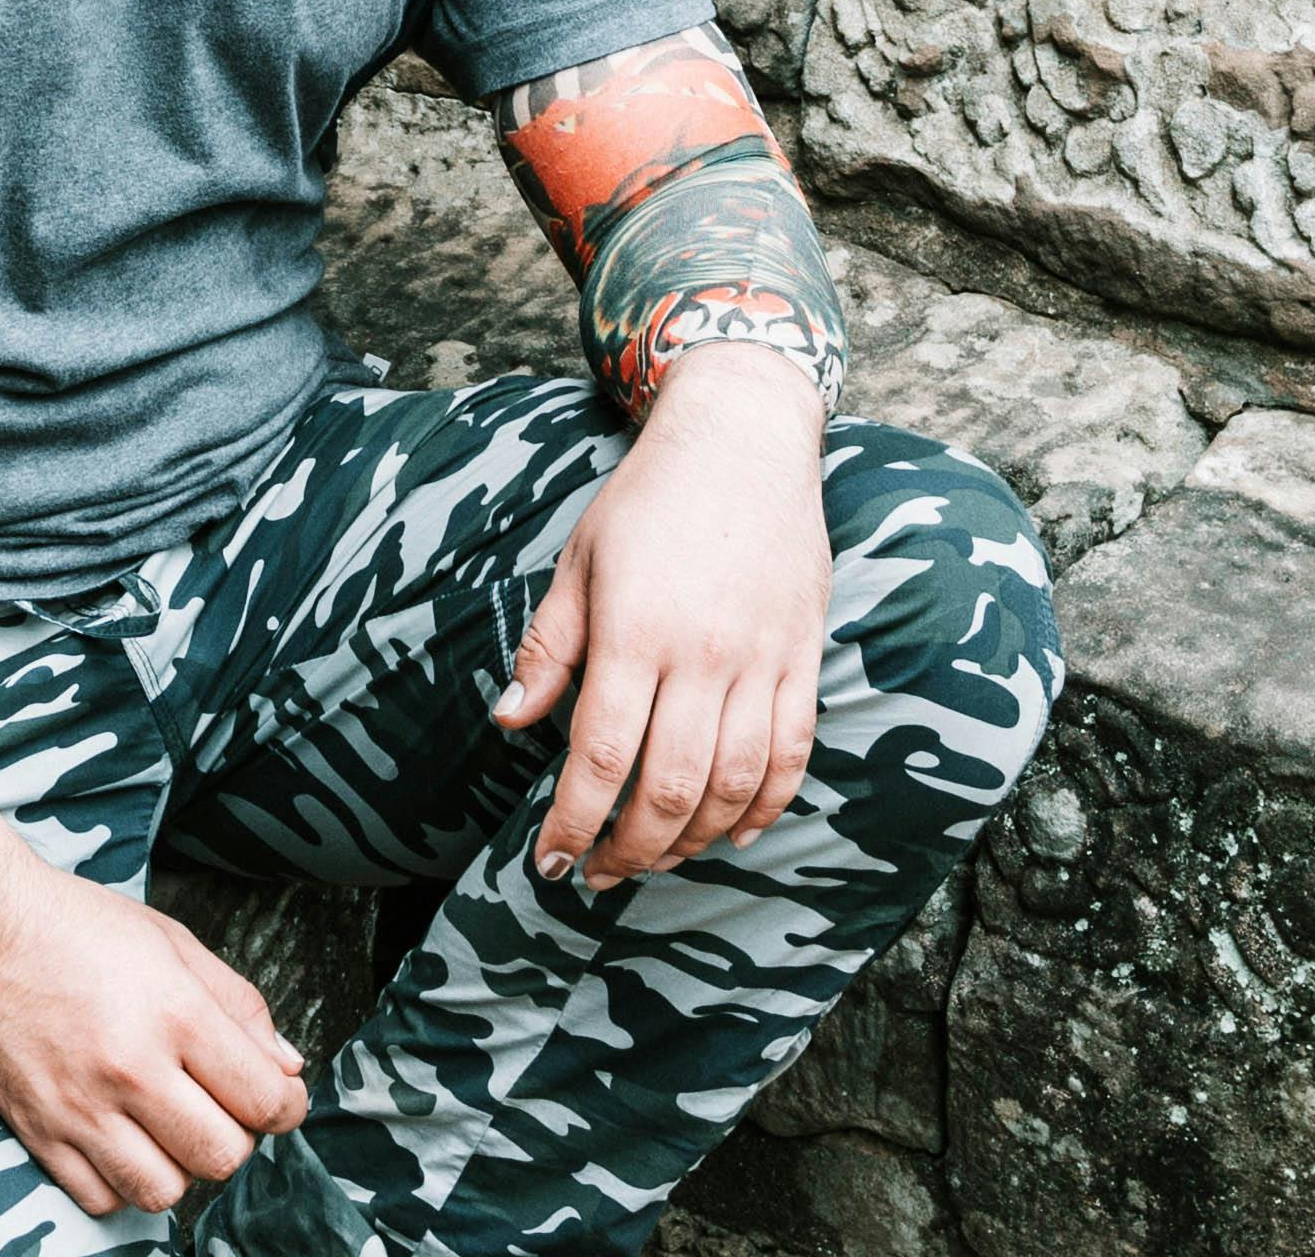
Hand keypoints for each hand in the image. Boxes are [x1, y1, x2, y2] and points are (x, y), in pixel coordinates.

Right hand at [0, 815, 310, 1216]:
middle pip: (222, 1156)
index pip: (264, 1099)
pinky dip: (119, 1181)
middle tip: (219, 1108)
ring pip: (164, 1191)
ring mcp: (78, 1105)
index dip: (286, 1105)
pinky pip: (100, 1198)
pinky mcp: (35, 1128)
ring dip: (178, 1166)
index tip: (278, 1097)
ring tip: (167, 1128)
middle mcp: (129, 1066)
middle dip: (235, 1137)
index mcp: (174, 1012)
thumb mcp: (171, 941)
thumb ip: (238, 1005)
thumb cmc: (76, 921)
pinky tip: (118, 1140)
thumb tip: (288, 1067)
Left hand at [494, 348, 834, 890]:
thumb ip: (549, 647)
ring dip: (693, 839)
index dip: (573, 823)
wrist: (743, 440)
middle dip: (629, 848)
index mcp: (635, 630)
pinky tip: (734, 832)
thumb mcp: (579, 561)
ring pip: (734, 783)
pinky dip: (766, 806)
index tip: (551, 862)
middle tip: (598, 873)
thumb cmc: (647, 500)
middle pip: (669, 786)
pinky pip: (793, 754)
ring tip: (655, 857)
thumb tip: (510, 720)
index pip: (599, 755)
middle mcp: (703, 654)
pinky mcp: (804, 657)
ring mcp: (762, 659)